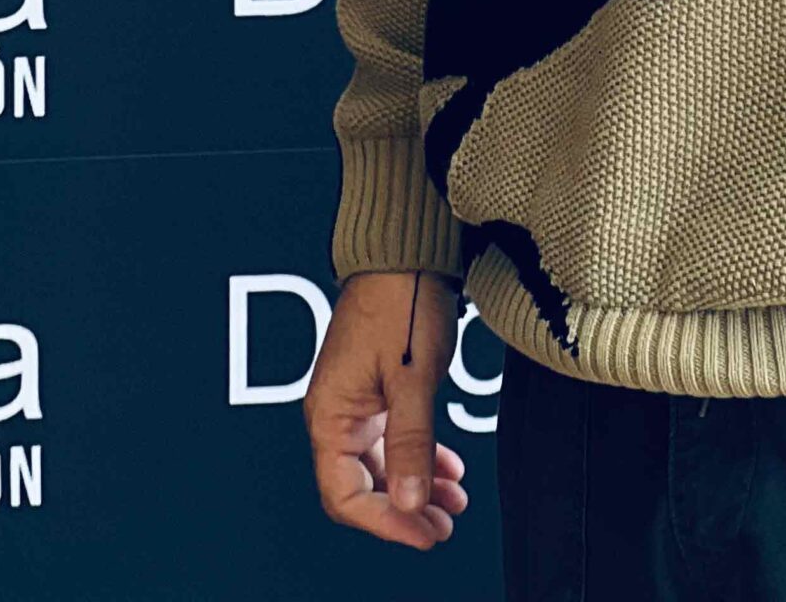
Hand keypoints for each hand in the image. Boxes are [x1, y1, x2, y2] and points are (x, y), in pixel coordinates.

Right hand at [303, 271, 470, 548]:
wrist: (406, 252)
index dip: (385, 523)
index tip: (424, 534)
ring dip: (417, 487)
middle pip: (363, 486)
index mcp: (331, 415)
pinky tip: (448, 468)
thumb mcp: (413, 378)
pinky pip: (393, 439)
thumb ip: (411, 443)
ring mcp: (356, 402)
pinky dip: (420, 457)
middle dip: (405, 511)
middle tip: (444, 527)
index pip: (346, 495)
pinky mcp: (377, 389)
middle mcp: (337, 414)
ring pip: (383, 464)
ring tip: (454, 504)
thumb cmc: (401, 301)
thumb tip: (409, 502)